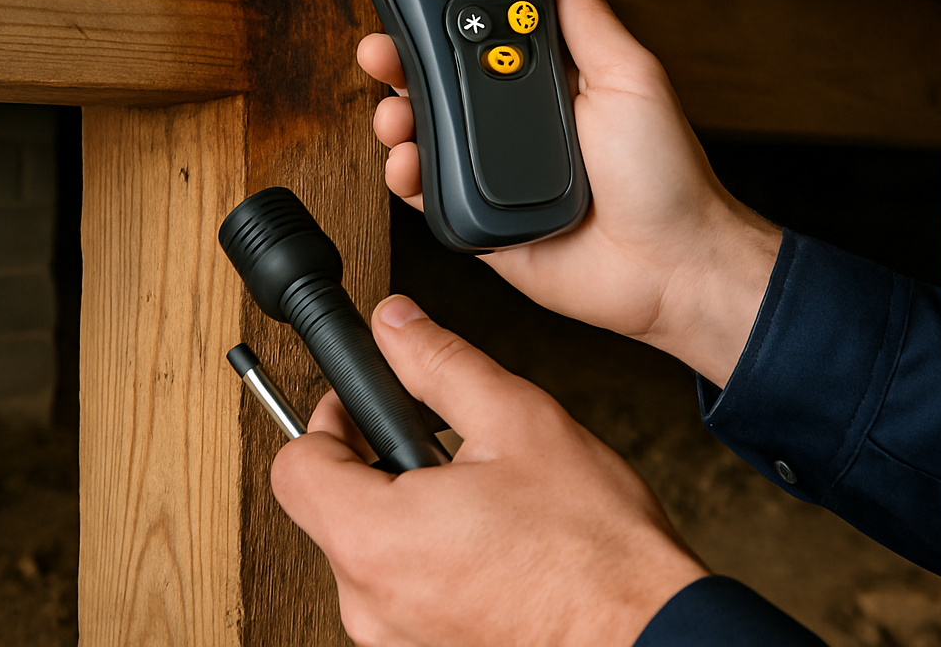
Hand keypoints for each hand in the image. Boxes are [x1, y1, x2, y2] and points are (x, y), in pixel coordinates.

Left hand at [271, 295, 708, 646]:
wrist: (645, 633)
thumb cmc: (594, 549)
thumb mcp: (516, 420)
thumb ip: (440, 363)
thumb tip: (395, 325)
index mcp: (376, 538)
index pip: (294, 468)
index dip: (327, 420)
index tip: (362, 404)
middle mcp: (371, 602)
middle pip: (329, 512)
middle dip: (375, 465)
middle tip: (436, 444)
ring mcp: (396, 640)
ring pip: (369, 555)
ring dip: (407, 515)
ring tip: (479, 497)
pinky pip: (404, 593)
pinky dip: (431, 561)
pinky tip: (490, 542)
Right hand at [359, 0, 780, 385]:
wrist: (668, 265)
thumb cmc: (667, 178)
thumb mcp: (633, 80)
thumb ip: (589, 23)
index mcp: (553, 84)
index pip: (484, 38)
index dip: (445, 19)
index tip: (415, 2)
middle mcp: (520, 125)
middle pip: (442, 84)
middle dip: (405, 65)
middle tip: (384, 53)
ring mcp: (496, 173)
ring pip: (427, 136)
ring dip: (399, 119)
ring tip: (395, 115)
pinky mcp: (483, 220)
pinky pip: (429, 194)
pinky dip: (407, 177)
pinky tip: (407, 163)